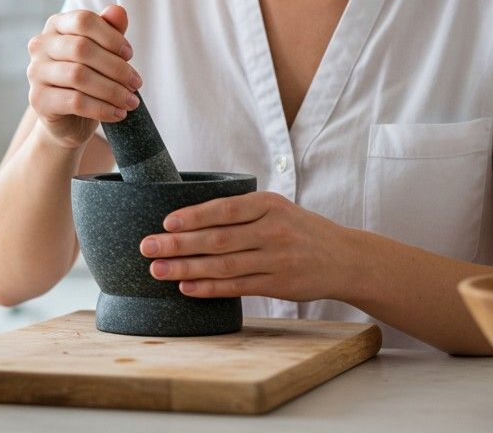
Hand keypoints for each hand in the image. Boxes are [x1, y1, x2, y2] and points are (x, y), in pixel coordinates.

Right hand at [26, 4, 141, 149]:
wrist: (68, 118)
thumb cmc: (88, 78)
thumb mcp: (102, 52)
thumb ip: (110, 30)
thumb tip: (118, 11)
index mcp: (56, 25)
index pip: (83, 21)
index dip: (111, 36)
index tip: (130, 54)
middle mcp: (40, 45)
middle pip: (81, 49)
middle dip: (116, 67)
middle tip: (136, 83)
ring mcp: (35, 72)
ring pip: (78, 76)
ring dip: (112, 90)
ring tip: (131, 101)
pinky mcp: (38, 100)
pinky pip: (75, 102)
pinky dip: (102, 108)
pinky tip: (118, 113)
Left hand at [138, 191, 356, 301]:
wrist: (345, 258)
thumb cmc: (300, 230)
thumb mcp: (277, 209)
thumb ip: (242, 211)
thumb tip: (186, 217)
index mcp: (270, 204)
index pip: (226, 209)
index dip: (194, 216)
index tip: (166, 222)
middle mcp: (274, 231)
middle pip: (218, 239)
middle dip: (178, 244)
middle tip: (147, 247)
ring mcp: (277, 260)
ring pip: (223, 266)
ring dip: (186, 268)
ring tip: (157, 270)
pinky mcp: (280, 285)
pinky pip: (237, 287)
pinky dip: (209, 288)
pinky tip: (186, 287)